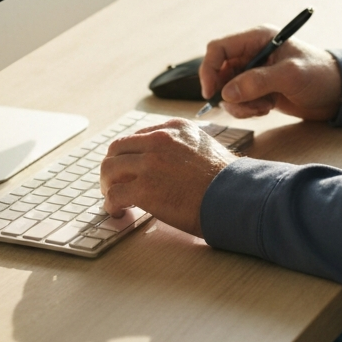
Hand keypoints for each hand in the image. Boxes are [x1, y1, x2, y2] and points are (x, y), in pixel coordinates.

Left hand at [99, 118, 234, 236]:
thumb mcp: (204, 147)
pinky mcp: (144, 188)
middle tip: (114, 183)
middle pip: (117, 149)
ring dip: (108, 185)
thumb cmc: (226, 179)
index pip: (137, 136)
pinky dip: (110, 204)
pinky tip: (117, 212)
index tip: (128, 169)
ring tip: (113, 199)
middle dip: (113, 167)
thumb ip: (181, 148)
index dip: (129, 155)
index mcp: (174, 129)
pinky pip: (114, 194)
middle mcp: (158, 140)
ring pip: (109, 169)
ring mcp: (149, 163)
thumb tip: (168, 163)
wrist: (234, 196)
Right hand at [199, 27, 341, 119]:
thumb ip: (257, 82)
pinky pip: (239, 101)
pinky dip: (249, 108)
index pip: (219, 48)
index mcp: (257, 38)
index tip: (211, 93)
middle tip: (246, 107)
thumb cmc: (319, 75)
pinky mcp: (257, 89)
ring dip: (241, 104)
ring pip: (228, 90)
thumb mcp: (290, 76)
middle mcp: (252, 53)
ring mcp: (254, 71)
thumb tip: (226, 93)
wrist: (337, 93)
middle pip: (220, 72)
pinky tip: (268, 107)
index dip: (209, 69)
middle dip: (229, 93)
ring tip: (264, 107)